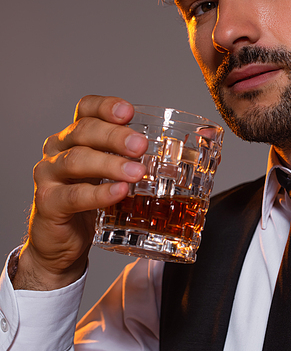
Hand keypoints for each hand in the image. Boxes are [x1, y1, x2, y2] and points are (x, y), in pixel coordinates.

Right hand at [13, 96, 148, 289]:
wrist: (62, 244)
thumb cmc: (90, 206)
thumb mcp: (112, 178)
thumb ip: (133, 163)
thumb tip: (181, 156)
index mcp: (75, 137)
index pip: (86, 109)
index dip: (105, 106)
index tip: (128, 112)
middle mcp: (58, 150)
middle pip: (84, 131)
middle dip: (115, 136)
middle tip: (141, 146)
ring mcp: (49, 175)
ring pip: (77, 160)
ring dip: (110, 164)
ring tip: (137, 172)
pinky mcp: (48, 203)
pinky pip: (73, 195)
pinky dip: (98, 193)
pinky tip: (118, 192)